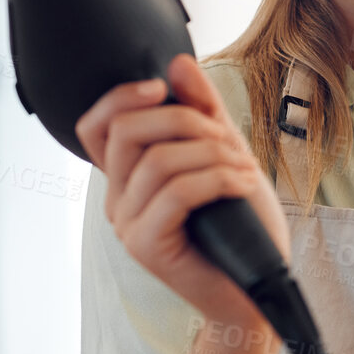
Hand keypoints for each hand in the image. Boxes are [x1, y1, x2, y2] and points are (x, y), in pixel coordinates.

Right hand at [74, 53, 293, 330]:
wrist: (257, 290)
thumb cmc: (241, 227)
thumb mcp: (225, 154)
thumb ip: (202, 110)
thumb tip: (178, 62)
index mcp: (128, 178)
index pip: (96, 126)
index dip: (120, 97)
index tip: (161, 88)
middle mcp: (118, 200)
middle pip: (127, 132)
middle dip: (184, 120)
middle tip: (225, 139)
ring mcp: (128, 226)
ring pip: (158, 161)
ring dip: (212, 154)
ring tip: (244, 169)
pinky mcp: (147, 247)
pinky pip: (176, 193)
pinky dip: (217, 179)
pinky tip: (243, 184)